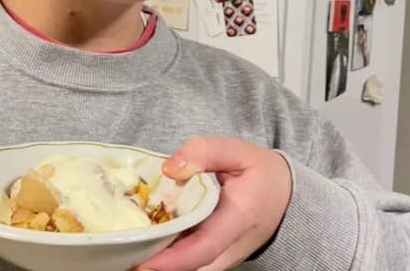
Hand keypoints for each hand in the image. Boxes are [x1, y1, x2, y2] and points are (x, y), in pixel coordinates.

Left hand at [135, 136, 291, 270]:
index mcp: (238, 219)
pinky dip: (169, 254)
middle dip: (158, 265)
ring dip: (162, 260)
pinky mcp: (218, 256)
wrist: (287, 195)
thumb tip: (169, 168)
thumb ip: (203, 151)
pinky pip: (193, 261)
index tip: (143, 262)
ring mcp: (226, 256)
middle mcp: (232, 247)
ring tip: (128, 245)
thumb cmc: (261, 172)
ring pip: (192, 267)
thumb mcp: (237, 150)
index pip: (204, 247)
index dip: (172, 259)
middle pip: (193, 266)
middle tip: (123, 253)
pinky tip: (146, 238)